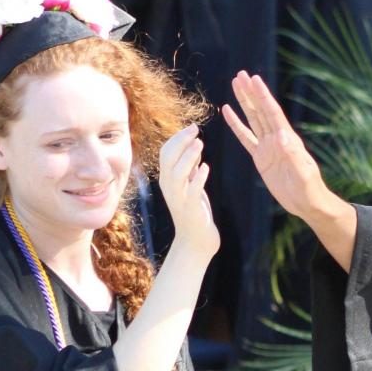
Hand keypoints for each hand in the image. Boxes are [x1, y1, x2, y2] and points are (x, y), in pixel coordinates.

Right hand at [158, 125, 219, 259]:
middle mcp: (169, 188)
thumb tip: (194, 147)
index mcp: (168, 180)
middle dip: (181, 141)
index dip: (178, 138)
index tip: (193, 127)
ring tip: (201, 144)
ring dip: (188, 156)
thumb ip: (190, 169)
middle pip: (168, 158)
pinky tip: (206, 167)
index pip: (165, 152)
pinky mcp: (191, 210)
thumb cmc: (195, 213)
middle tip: (196, 130)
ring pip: (177, 173)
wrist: (196, 243)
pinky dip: (198, 178)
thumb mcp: (191, 187)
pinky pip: (191, 192)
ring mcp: (178, 199)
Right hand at [223, 70, 337, 222]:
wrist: (306, 203)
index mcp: (288, 139)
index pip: (273, 113)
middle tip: (240, 74)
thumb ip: (294, 156)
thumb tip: (282, 137)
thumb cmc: (310, 189)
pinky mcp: (260, 158)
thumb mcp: (303, 174)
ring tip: (235, 84)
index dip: (263, 96)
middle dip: (251, 92)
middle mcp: (277, 139)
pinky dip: (236, 125)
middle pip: (261, 111)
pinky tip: (227, 112)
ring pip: (253, 119)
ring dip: (244, 102)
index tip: (254, 79)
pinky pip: (245, 138)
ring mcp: (268, 147)